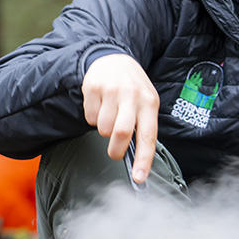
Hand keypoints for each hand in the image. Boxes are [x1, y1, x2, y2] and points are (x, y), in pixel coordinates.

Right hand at [81, 53, 159, 182]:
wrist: (114, 59)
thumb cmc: (133, 88)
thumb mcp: (146, 102)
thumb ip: (143, 126)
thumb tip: (137, 159)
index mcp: (149, 102)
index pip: (148, 136)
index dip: (143, 160)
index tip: (138, 178)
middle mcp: (132, 95)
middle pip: (121, 133)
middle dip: (115, 150)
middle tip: (114, 153)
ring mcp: (111, 90)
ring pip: (103, 128)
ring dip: (104, 130)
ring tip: (110, 116)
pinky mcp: (93, 87)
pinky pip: (89, 117)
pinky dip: (93, 118)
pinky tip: (101, 106)